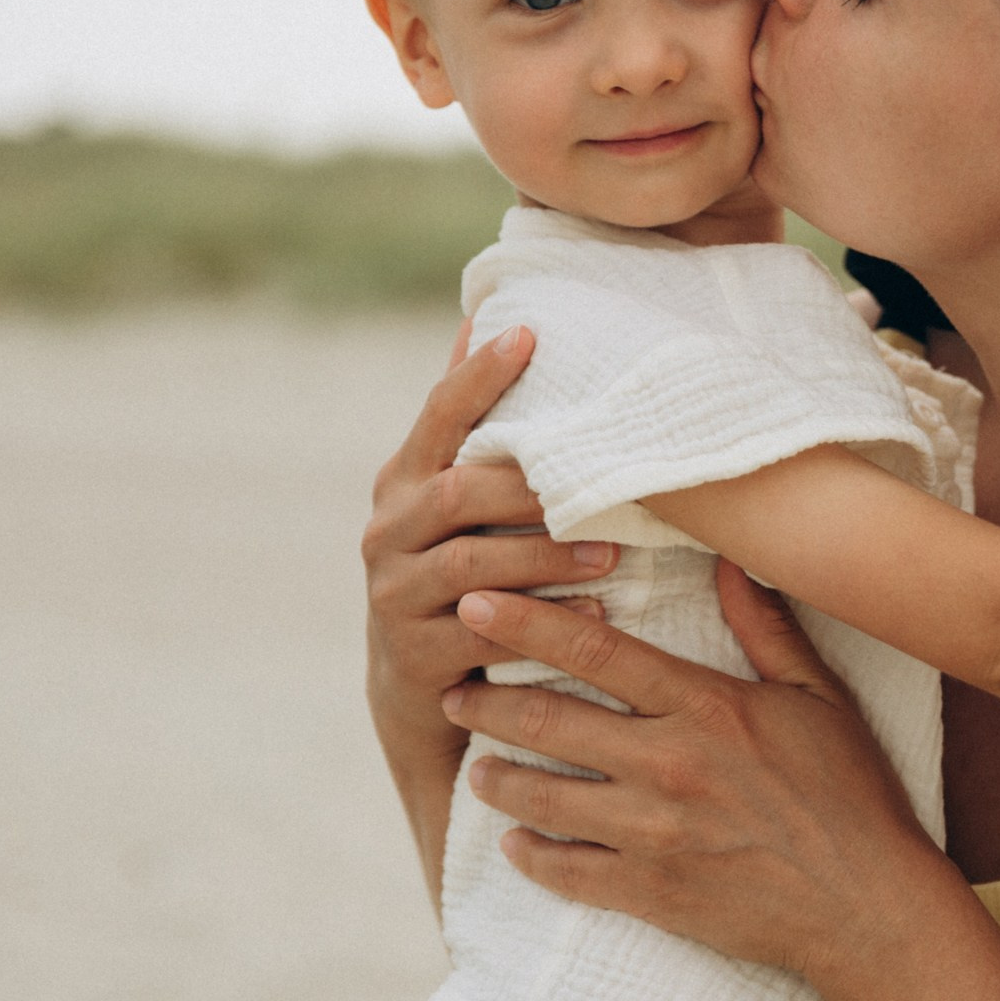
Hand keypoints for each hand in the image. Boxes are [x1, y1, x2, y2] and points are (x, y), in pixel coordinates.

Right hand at [362, 321, 618, 727]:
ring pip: (471, 564)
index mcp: (404, 480)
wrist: (415, 684)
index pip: (439, 414)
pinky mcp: (415, 652)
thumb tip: (485, 316)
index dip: (479, 374)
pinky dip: (540, 621)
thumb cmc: (455, 567)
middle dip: (530, 487)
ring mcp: (394, 593)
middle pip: (458, 492)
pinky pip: (482, 631)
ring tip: (611, 554)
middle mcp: (388, 529)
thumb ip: (468, 421)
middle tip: (602, 481)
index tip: (529, 334)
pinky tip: (595, 614)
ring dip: (545, 558)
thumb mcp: (452, 497)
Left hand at [443, 560, 950, 982]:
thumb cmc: (854, 796)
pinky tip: (516, 845)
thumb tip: (732, 559)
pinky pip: (567, 873)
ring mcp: (653, 834)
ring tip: (476, 768)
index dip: (526, 622)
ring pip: (544, 798)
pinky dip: (532, 857)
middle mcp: (668, 764)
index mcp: (706, 706)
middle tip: (455, 691)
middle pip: (550, 720)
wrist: (868, 908)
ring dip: (498, 779)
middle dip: (489, 702)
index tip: (477, 603)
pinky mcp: (650, 893)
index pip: (595, 649)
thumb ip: (767, 628)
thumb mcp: (821, 697)